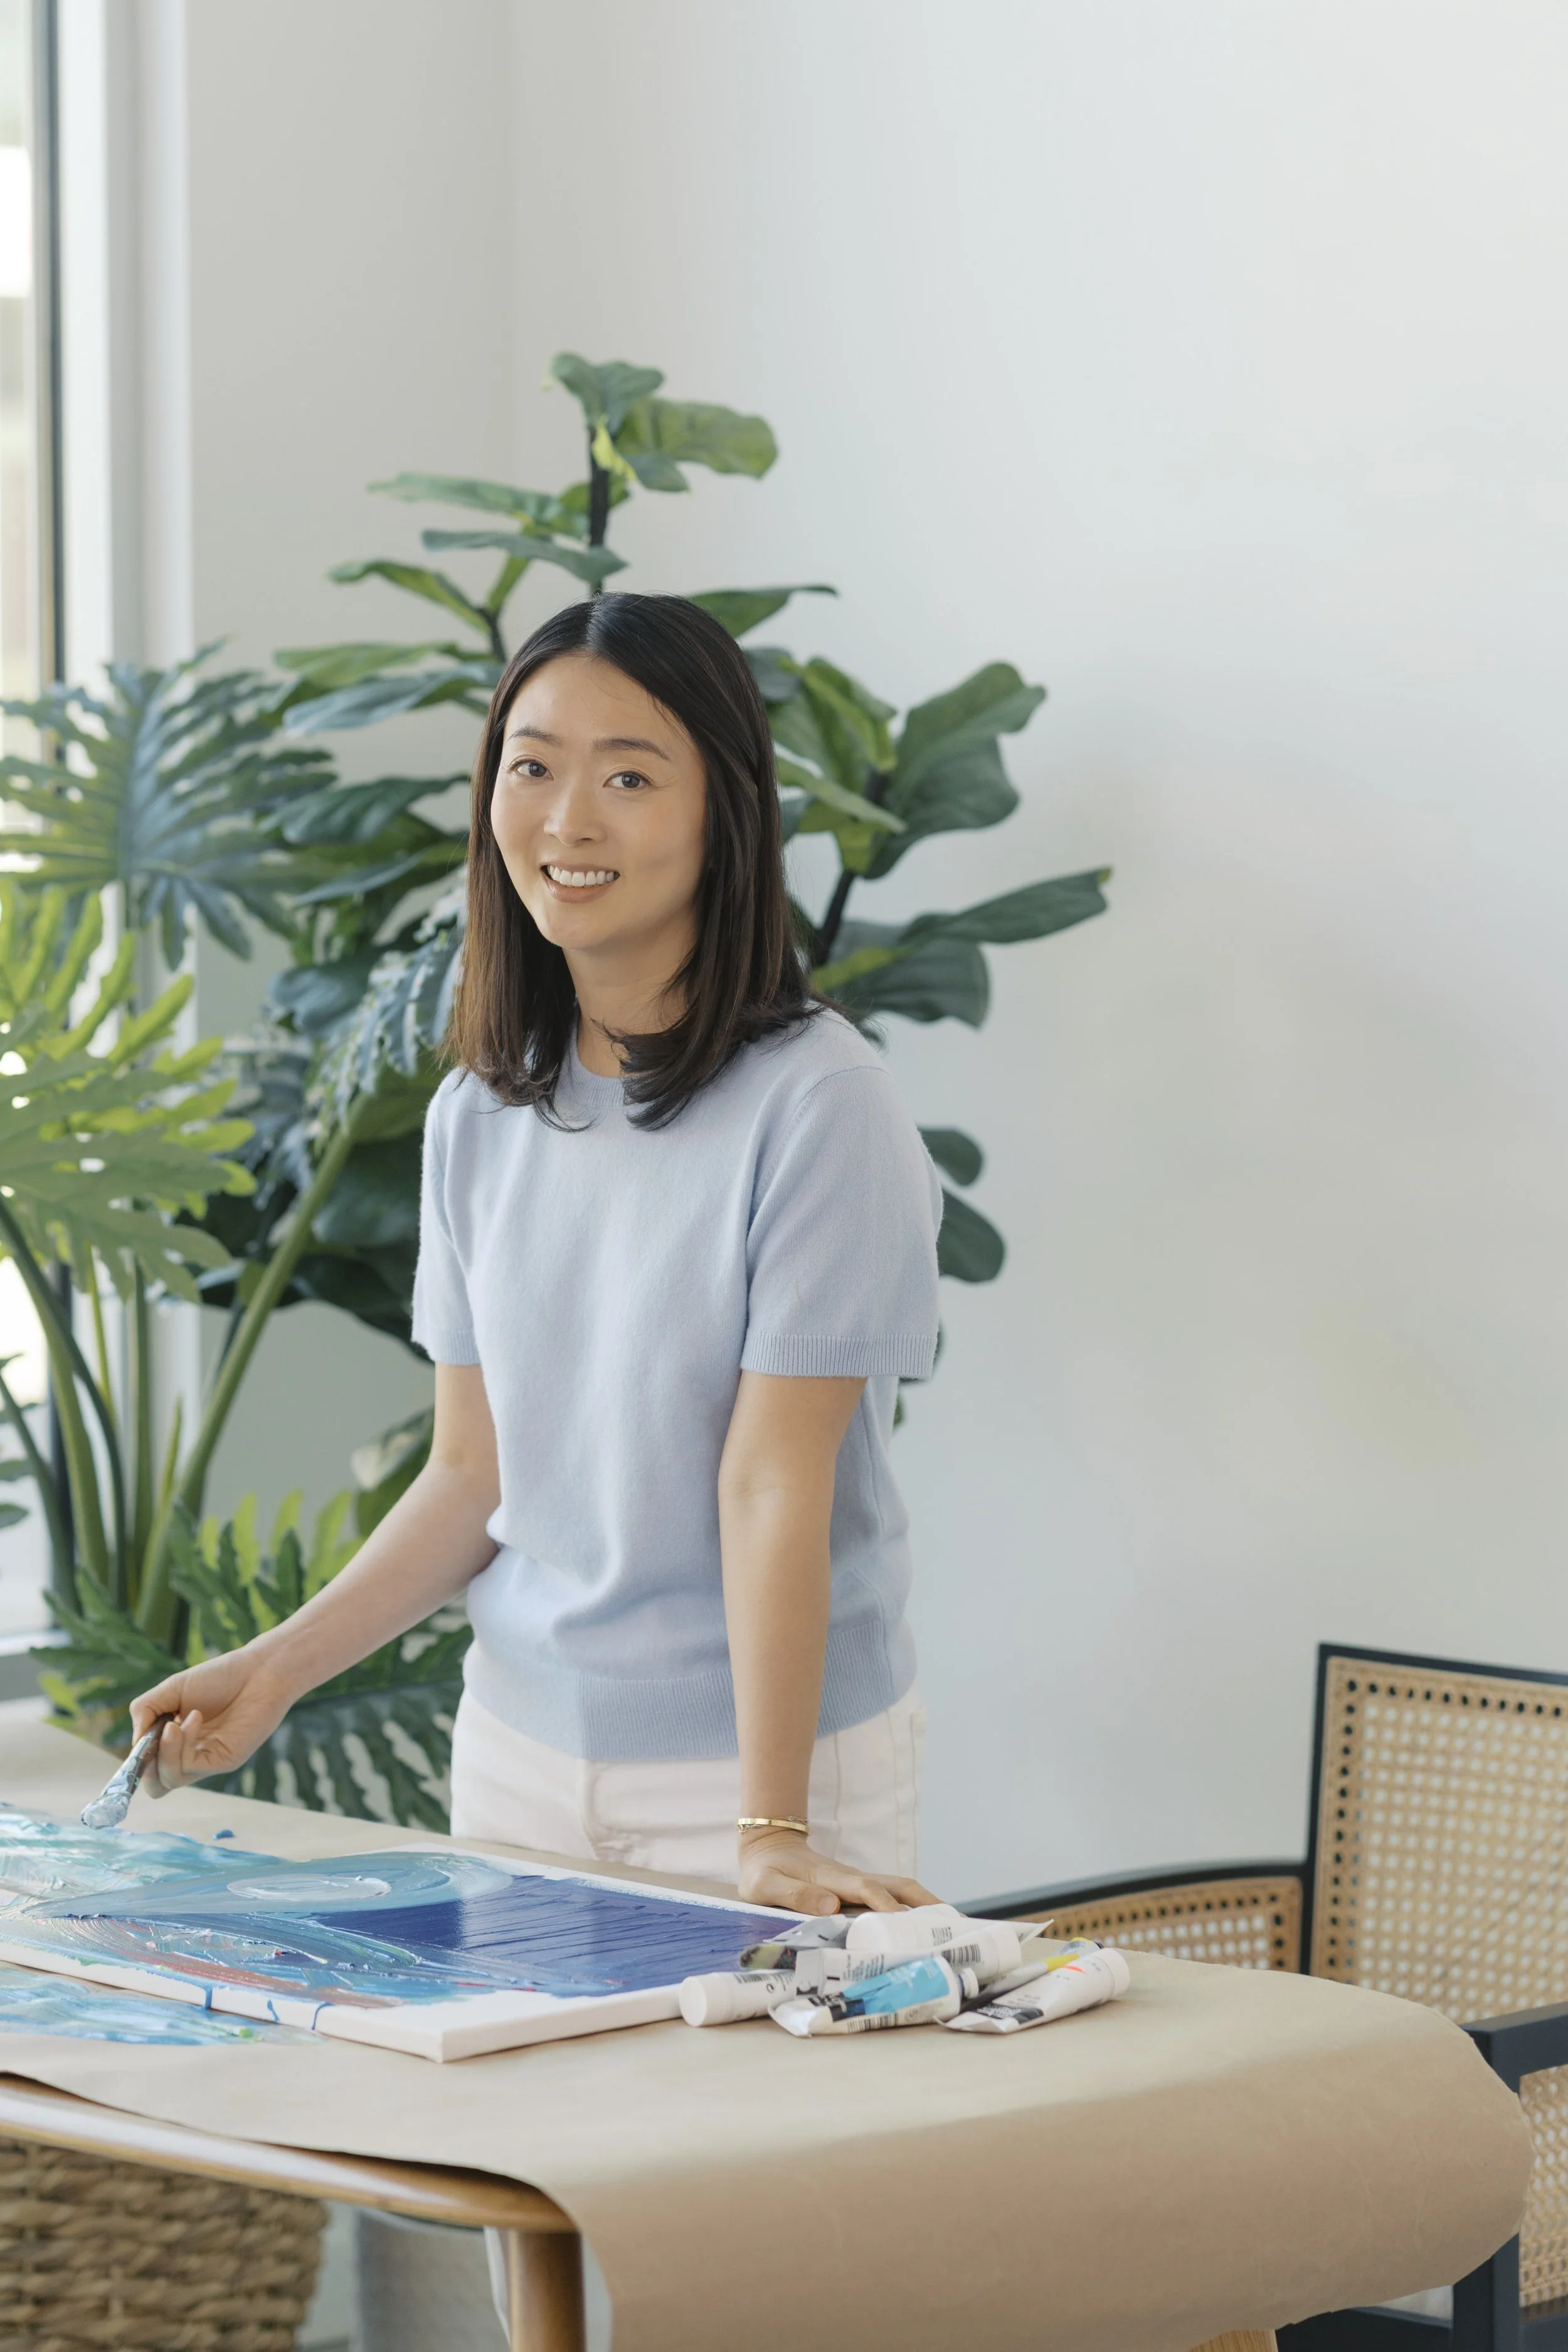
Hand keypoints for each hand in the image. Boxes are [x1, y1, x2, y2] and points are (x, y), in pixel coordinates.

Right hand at [129, 1642, 296, 1794]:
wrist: (260, 1671)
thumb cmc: (219, 1677)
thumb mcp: (171, 1689)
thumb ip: (145, 1710)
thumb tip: (135, 1740)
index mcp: (175, 1740)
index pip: (147, 1768)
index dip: (135, 1762)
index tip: (138, 1740)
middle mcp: (189, 1755)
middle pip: (155, 1785)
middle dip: (143, 1769)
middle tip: (151, 1741)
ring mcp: (205, 1761)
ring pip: (168, 1780)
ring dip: (164, 1751)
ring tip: (175, 1722)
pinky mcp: (222, 1762)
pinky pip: (188, 1767)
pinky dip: (182, 1744)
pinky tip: (193, 1718)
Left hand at [736, 1826, 939, 1914]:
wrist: (768, 1846)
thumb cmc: (765, 1871)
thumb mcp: (767, 1885)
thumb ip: (795, 1895)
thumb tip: (831, 1906)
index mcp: (831, 1879)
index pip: (865, 1889)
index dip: (884, 1903)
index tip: (902, 1921)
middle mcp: (851, 1878)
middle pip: (897, 1884)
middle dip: (924, 1901)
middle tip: (952, 1923)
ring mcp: (858, 1882)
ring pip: (900, 1888)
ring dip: (925, 1903)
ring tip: (952, 1925)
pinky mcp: (858, 1889)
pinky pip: (892, 1895)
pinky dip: (913, 1907)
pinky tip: (925, 1925)